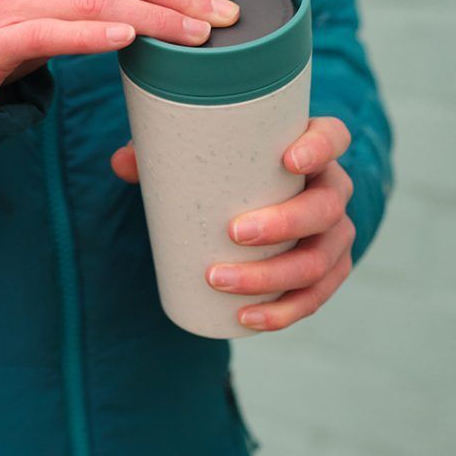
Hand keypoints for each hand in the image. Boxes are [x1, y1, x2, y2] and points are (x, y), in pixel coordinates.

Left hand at [111, 116, 354, 331]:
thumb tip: (122, 162)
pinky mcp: (325, 272)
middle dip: (285, 223)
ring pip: (321, 260)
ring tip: (221, 279)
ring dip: (274, 277)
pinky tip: (248, 318)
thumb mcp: (200, 154)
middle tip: (234, 232)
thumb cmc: (227, 169)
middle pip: (327, 207)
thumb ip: (162, 151)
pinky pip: (315, 297)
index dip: (321, 147)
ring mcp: (333, 235)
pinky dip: (283, 312)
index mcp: (312, 148)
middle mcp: (332, 189)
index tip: (287, 159)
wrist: (252, 202)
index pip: (333, 137)